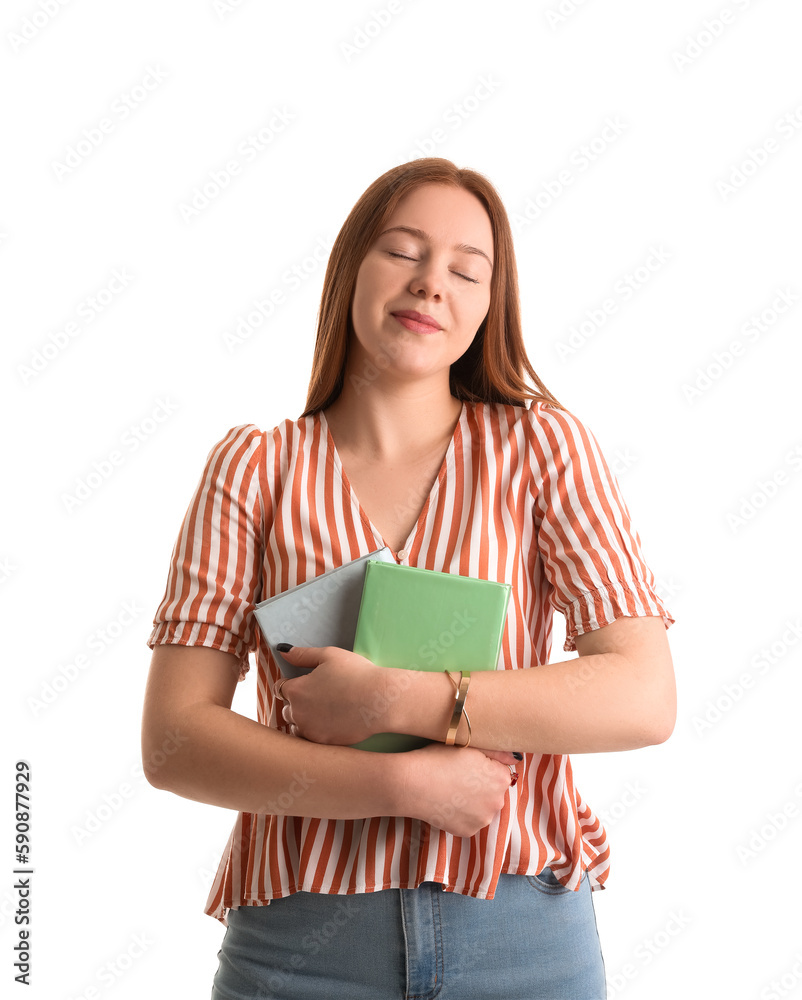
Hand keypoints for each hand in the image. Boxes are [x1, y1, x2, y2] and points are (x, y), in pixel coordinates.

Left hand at [275, 645, 397, 744]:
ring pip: (296, 727)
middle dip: (296, 703)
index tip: (305, 683)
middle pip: (287, 709)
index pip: (280, 688)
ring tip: (323, 712)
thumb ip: (302, 654)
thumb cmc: (356, 674)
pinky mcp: (323, 743)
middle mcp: (298, 713)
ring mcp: (310, 730)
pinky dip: (316, 732)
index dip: (292, 683)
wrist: (379, 700)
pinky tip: (330, 723)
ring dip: (303, 720)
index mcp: (296, 690)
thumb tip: (283, 651)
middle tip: (318, 697)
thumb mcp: (329, 655)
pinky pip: (310, 739)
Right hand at [398, 743, 519, 837]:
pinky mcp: (468, 832)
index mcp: (500, 778)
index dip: (482, 766)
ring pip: (481, 808)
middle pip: (492, 792)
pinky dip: (460, 815)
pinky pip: (468, 821)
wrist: (413, 783)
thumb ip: (497, 752)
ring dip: (471, 802)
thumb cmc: (439, 759)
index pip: (499, 771)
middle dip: (480, 786)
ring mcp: (482, 819)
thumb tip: (515, 758)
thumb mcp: (469, 747)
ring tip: (450, 791)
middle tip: (457, 777)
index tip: (466, 765)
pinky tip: (447, 804)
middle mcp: (497, 802)